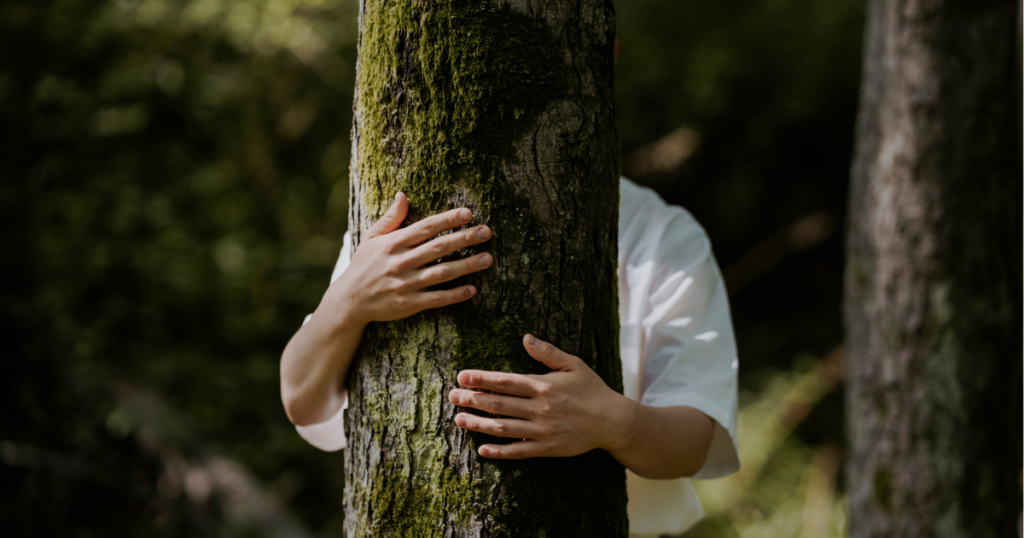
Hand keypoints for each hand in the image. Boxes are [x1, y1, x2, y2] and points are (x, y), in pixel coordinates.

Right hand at [324, 192, 493, 325]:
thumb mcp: (371, 238)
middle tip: (487, 232)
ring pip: (441, 273)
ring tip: (488, 259)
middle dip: (464, 238)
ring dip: (466, 266)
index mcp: (393, 244)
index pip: (425, 228)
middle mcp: (401, 262)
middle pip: (438, 248)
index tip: (468, 213)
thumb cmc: (363, 266)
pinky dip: (454, 295)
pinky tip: (472, 289)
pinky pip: (436, 299)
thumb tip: (403, 195)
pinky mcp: (409, 304)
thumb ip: (390, 218)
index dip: (447, 219)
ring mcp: (406, 284)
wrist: (349, 301)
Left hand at [448, 334, 633, 458]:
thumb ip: (548, 353)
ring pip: (503, 428)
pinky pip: (518, 451)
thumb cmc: (592, 390)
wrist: (613, 422)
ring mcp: (542, 430)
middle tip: (452, 397)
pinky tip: (482, 449)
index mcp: (543, 386)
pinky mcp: (547, 449)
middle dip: (472, 399)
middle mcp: (539, 408)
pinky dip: (499, 452)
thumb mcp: (574, 365)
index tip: (461, 377)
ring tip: (459, 420)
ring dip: (479, 424)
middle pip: (498, 404)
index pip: (505, 381)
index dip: (481, 379)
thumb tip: (526, 338)